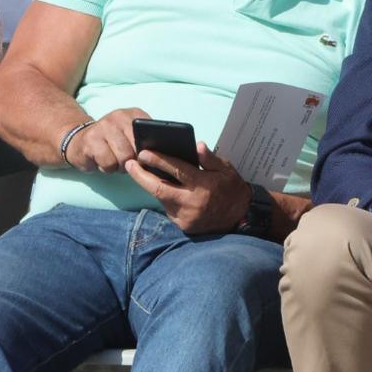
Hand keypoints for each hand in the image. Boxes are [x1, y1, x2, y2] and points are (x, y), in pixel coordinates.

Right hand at [62, 106, 150, 172]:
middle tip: (123, 159)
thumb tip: (159, 156)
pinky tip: (101, 160)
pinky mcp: (90, 140)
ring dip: (119, 166)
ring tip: (113, 159)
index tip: (141, 155)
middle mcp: (118, 116)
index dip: (148, 152)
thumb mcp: (131, 136)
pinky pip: (108, 164)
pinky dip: (107, 168)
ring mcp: (103, 126)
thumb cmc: (112, 143)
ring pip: (123, 158)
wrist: (80, 140)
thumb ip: (145, 141)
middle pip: (137, 150)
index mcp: (133, 114)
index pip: (150, 135)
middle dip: (132, 162)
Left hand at [123, 142, 251, 234]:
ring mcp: (186, 217)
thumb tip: (197, 145)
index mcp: (203, 184)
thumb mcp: (226, 169)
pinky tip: (157, 186)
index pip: (176, 170)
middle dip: (141, 176)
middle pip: (159, 188)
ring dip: (150, 186)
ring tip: (139, 171)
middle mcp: (192, 202)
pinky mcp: (184, 227)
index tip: (143, 152)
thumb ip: (210, 158)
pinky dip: (162, 197)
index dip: (158, 160)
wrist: (241, 218)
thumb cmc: (232, 189)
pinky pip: (168, 209)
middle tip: (129, 164)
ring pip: (161, 199)